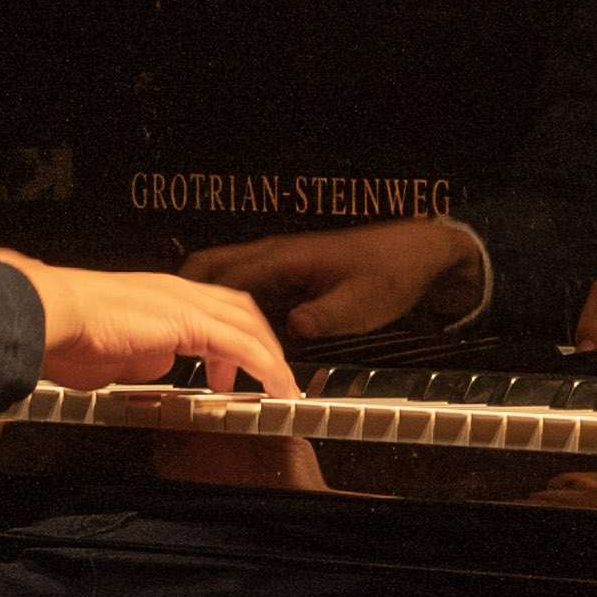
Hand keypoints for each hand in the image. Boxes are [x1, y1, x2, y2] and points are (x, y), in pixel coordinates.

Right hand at [0, 248, 300, 395]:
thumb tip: (156, 368)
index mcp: (160, 296)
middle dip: (260, 344)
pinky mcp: (188, 321)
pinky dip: (266, 366)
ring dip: (270, 356)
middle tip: (269, 378)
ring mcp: (184, 302)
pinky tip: (275, 386)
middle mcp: (177, 291)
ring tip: (283, 386)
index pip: (212, 308)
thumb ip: (142, 358)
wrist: (51, 317)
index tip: (232, 371)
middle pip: (240, 308)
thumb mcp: (114, 355)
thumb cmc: (67, 336)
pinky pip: (241, 345)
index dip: (232, 338)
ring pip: (247, 323)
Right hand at [182, 216, 486, 337]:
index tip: (187, 334)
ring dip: (206, 303)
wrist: (416, 252)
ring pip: (222, 274)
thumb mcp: (360, 304)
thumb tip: (289, 330)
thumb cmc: (390, 272)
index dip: (199, 304)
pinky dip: (226, 305)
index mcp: (285, 258)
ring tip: (201, 344)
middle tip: (181, 339)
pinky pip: (243, 283)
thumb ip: (322, 317)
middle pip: (209, 267)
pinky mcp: (287, 271)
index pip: (224, 275)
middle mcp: (274, 253)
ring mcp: (278, 260)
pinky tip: (229, 334)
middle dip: (188, 298)